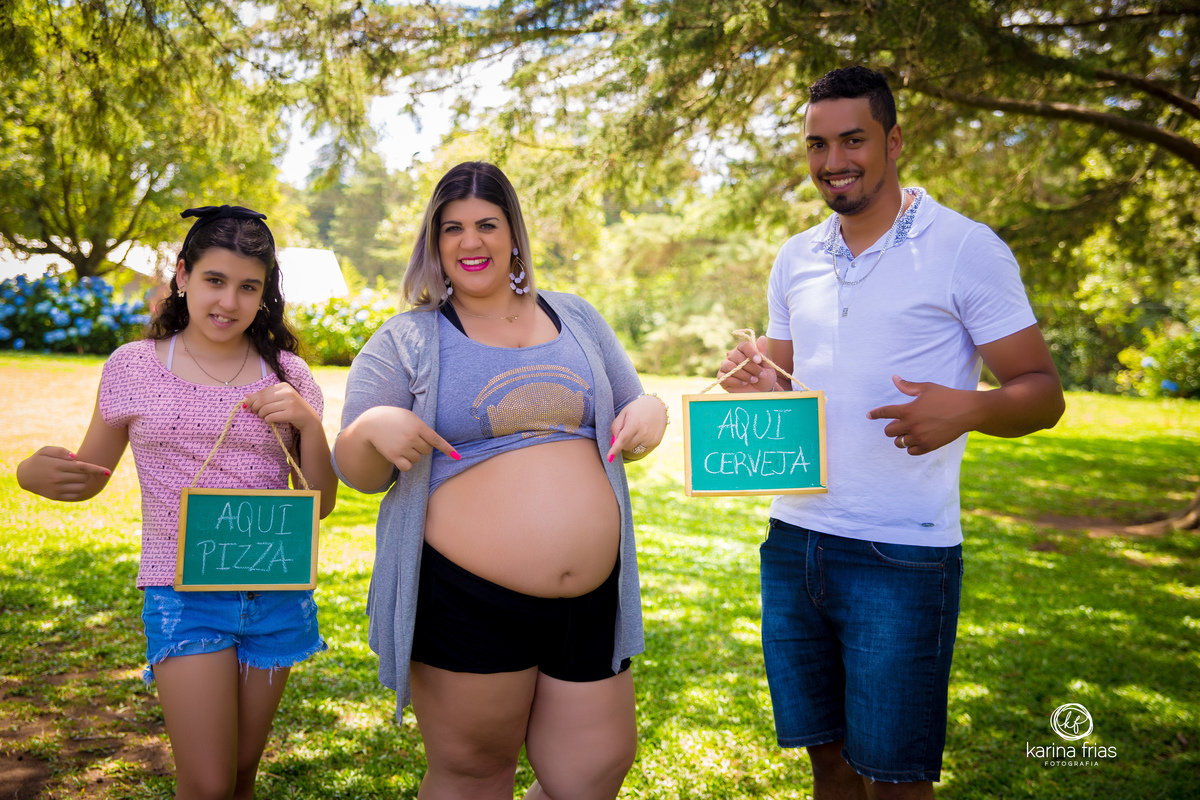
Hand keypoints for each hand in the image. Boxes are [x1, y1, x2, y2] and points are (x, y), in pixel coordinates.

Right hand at [16, 446, 110, 500]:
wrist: (24, 476)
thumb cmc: (38, 460)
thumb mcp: (45, 450)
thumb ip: (61, 451)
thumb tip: (76, 457)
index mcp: (58, 465)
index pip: (83, 467)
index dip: (97, 469)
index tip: (108, 472)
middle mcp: (58, 478)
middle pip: (84, 477)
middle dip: (85, 473)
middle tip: (77, 469)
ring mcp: (57, 489)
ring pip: (81, 487)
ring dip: (82, 481)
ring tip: (72, 477)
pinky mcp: (56, 497)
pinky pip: (75, 495)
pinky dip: (77, 490)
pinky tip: (71, 484)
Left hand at [243, 383, 320, 434]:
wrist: (308, 417)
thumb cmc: (291, 407)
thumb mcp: (280, 398)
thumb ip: (265, 396)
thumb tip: (246, 396)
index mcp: (284, 386)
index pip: (262, 392)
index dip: (252, 399)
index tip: (248, 405)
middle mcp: (288, 392)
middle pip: (262, 400)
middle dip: (255, 407)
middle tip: (254, 412)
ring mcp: (290, 403)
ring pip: (266, 409)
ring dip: (261, 415)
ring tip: (263, 416)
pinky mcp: (291, 413)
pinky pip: (271, 417)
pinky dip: (267, 419)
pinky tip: (269, 420)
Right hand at [361, 406, 459, 471]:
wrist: (371, 423)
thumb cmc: (394, 418)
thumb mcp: (410, 416)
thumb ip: (422, 427)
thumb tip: (434, 442)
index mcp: (418, 426)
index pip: (436, 440)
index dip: (447, 449)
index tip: (457, 457)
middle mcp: (412, 437)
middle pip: (427, 451)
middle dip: (422, 447)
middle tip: (411, 439)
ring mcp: (403, 447)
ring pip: (418, 459)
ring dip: (413, 455)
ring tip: (402, 444)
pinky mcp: (394, 456)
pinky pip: (408, 467)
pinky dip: (406, 464)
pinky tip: (400, 456)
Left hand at [608, 395, 667, 462]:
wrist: (657, 406)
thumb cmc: (637, 409)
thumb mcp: (623, 413)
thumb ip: (616, 427)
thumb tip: (613, 442)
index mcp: (635, 423)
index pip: (622, 440)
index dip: (615, 449)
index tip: (609, 458)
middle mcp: (644, 432)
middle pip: (626, 446)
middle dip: (623, 441)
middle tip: (627, 430)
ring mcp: (651, 439)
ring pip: (633, 450)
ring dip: (631, 444)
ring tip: (636, 431)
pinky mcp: (656, 443)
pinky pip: (641, 450)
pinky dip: (638, 445)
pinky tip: (642, 435)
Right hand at [718, 336, 776, 392]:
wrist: (760, 392)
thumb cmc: (764, 377)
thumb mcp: (767, 365)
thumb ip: (763, 352)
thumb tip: (762, 338)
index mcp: (744, 350)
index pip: (744, 345)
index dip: (751, 352)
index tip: (759, 360)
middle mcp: (733, 355)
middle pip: (737, 356)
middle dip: (751, 367)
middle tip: (761, 375)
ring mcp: (726, 366)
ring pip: (730, 366)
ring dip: (744, 374)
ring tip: (754, 380)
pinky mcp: (722, 377)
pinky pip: (725, 376)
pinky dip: (736, 381)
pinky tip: (744, 383)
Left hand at [866, 375, 980, 455]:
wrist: (967, 411)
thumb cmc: (947, 396)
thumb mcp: (926, 388)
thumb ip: (907, 386)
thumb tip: (894, 378)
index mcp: (908, 410)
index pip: (885, 413)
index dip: (875, 414)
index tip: (869, 415)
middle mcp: (911, 425)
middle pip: (889, 431)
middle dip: (891, 427)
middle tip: (899, 423)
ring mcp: (920, 437)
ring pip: (899, 443)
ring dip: (900, 437)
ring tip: (908, 432)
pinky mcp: (929, 446)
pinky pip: (911, 451)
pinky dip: (910, 447)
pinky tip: (916, 439)